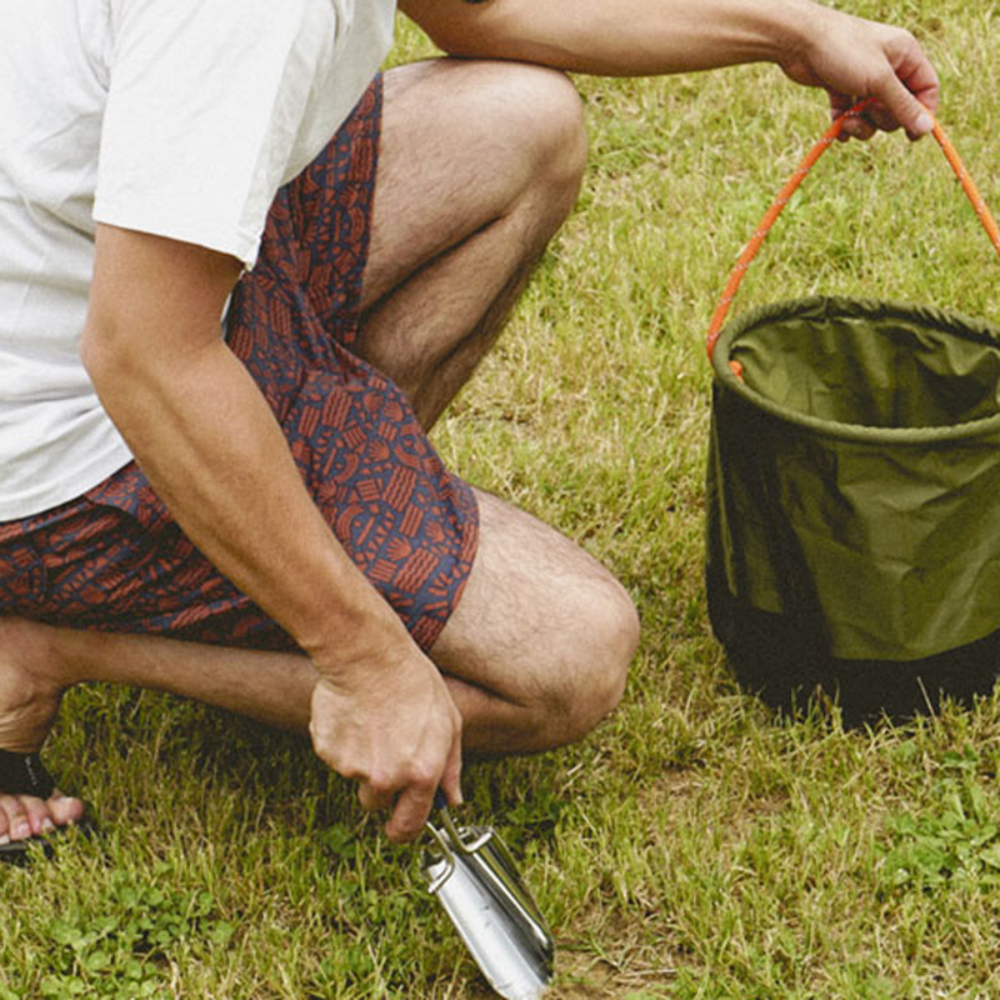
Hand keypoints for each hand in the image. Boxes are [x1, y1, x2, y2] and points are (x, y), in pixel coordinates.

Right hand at [308, 648, 462, 842]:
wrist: (368, 656)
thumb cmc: (414, 684)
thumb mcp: (449, 723)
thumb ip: (450, 768)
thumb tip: (452, 800)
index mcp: (421, 774)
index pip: (409, 827)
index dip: (403, 829)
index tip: (398, 826)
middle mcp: (386, 778)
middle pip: (376, 803)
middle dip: (381, 787)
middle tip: (386, 750)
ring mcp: (353, 767)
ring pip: (355, 776)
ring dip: (361, 758)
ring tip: (373, 720)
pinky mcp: (327, 751)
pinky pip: (335, 756)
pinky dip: (342, 741)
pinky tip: (354, 714)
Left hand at [780, 7, 939, 140]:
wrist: (799, 42)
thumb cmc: (844, 52)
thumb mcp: (878, 81)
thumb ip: (902, 105)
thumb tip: (926, 128)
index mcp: (905, 55)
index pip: (927, 88)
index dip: (922, 112)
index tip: (911, 135)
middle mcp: (887, 65)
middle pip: (898, 107)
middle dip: (882, 119)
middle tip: (868, 113)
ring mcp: (863, 77)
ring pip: (872, 115)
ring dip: (861, 125)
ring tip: (847, 122)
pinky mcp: (841, 87)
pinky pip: (850, 114)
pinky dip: (844, 123)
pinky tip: (836, 128)